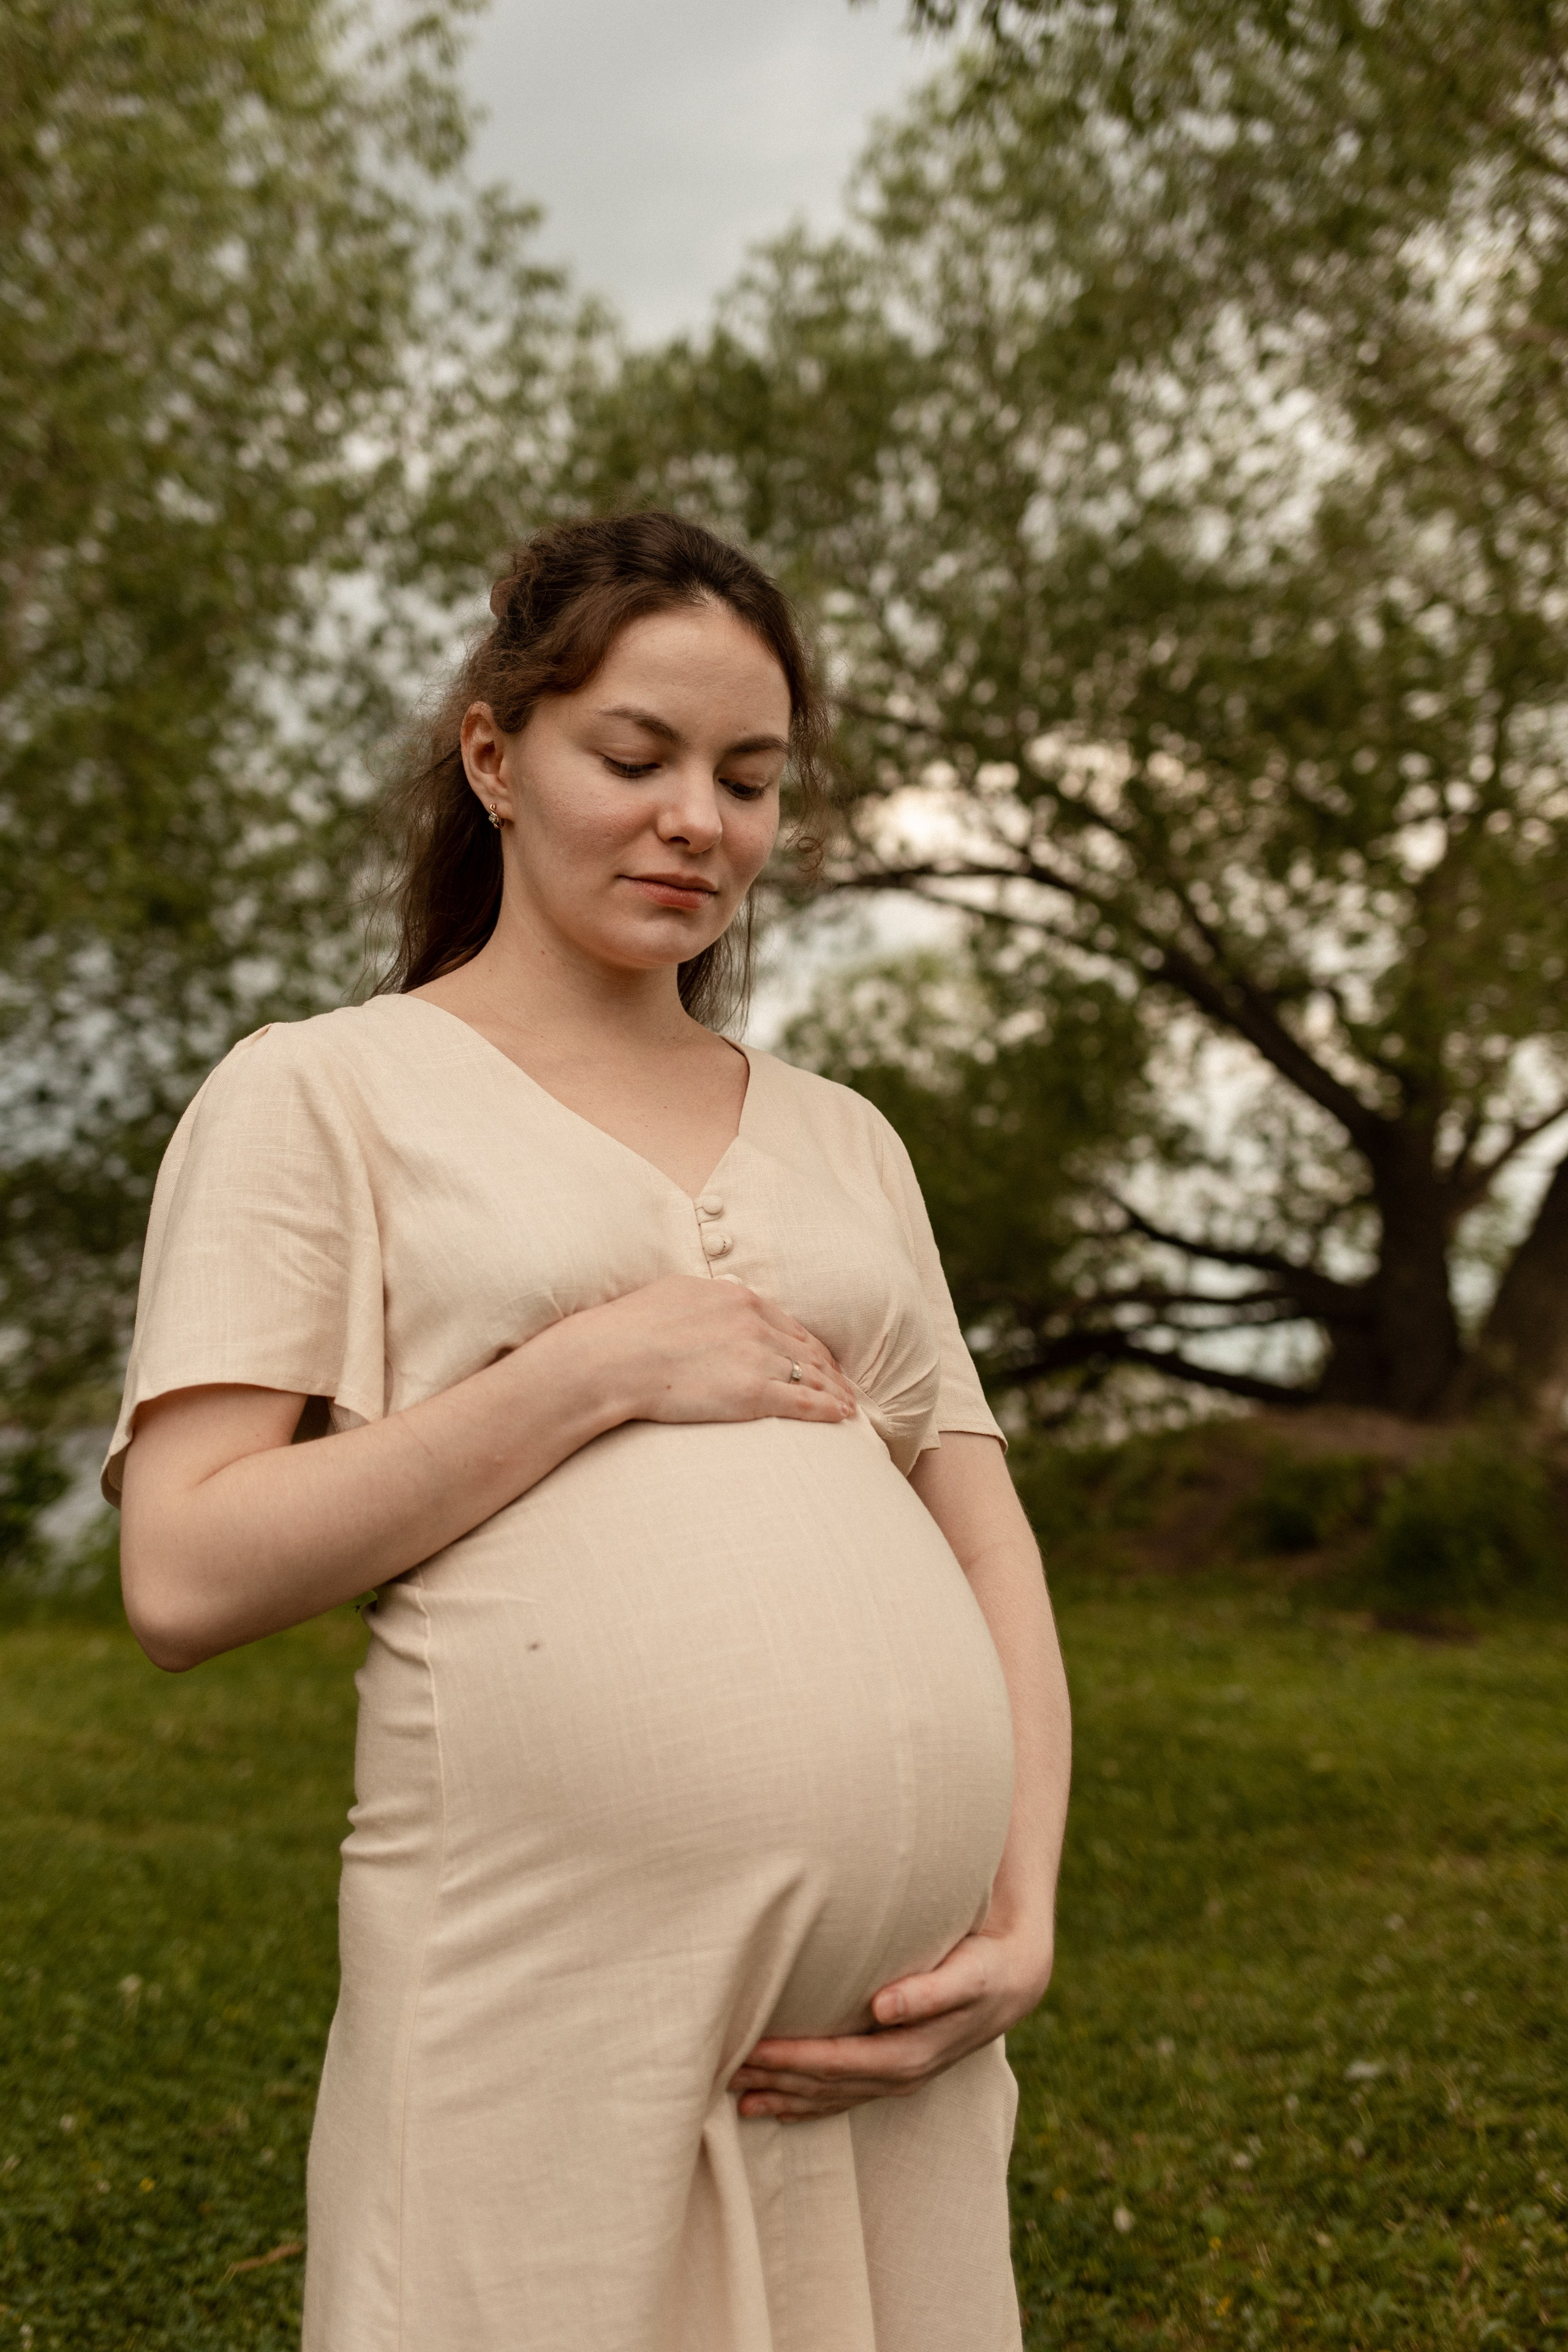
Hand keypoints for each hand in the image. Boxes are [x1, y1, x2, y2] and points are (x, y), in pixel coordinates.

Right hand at [579, 1273, 856, 1427]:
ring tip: (848, 1406)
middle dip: (829, 1369)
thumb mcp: (675, 1294)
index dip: (809, 1344)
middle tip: (843, 1385)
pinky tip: (841, 1418)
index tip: (820, 1358)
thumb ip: (705, 1300)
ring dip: (834, 1391)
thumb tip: (713, 1303)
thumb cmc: (630, 1328)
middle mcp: (755, 1324)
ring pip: (811, 1375)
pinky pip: (803, 1402)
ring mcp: (757, 1358)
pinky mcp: (753, 1393)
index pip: (788, 1324)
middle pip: (805, 1349)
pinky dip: (828, 1409)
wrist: (612, 1357)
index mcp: (738, 1299)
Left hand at [728, 1926, 1053, 2121]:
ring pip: (831, 2096)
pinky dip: (808, 2102)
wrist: (1014, 1979)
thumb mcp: (968, 1974)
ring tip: (738, 2097)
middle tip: (724, 2071)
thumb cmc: (986, 1968)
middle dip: (776, 2080)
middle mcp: (901, 2072)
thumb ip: (929, 1991)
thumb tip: (882, 2006)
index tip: (753, 2051)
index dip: (794, 2060)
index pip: (839, 2062)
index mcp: (912, 2052)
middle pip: (826, 2085)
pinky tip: (779, 2104)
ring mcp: (897, 2077)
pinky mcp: (895, 2069)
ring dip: (785, 2097)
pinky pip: (844, 2095)